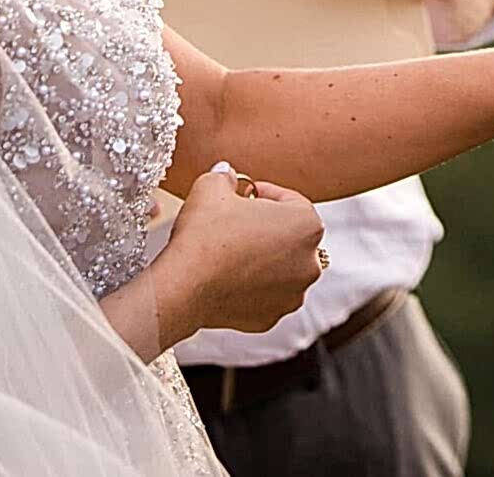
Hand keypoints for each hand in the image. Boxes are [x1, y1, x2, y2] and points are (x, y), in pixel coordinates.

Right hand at [157, 166, 325, 336]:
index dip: (263, 193)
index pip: (290, 200)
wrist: (184, 286)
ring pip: (279, 268)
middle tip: (235, 220)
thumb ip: (225, 175)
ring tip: (229, 249)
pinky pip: (264, 294)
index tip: (243, 194)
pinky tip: (227, 276)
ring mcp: (292, 295)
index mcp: (308, 225)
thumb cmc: (205, 234)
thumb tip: (226, 174)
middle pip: (289, 236)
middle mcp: (310, 263)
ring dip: (260, 257)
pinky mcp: (271, 318)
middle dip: (265, 226)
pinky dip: (250, 285)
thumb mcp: (212, 185)